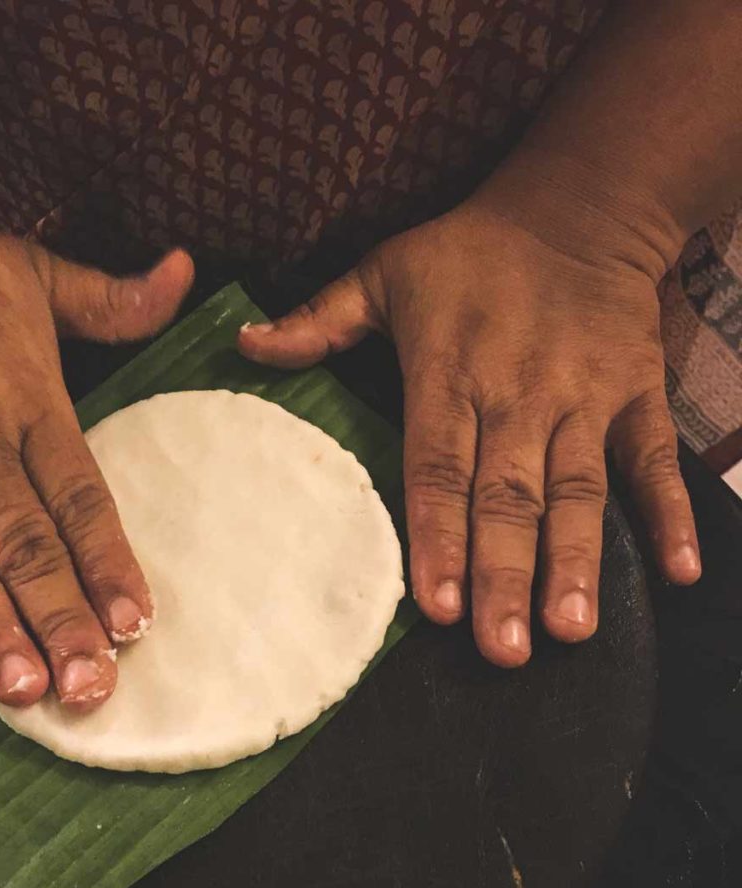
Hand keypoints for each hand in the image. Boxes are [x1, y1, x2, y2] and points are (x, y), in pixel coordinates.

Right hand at [0, 211, 192, 704]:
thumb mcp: (37, 269)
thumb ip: (114, 298)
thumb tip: (187, 272)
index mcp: (27, 400)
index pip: (80, 496)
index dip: (108, 561)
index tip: (136, 625)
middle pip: (26, 541)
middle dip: (61, 617)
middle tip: (91, 689)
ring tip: (21, 689)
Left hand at [239, 201, 698, 667]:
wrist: (580, 206)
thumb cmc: (467, 251)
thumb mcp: (382, 272)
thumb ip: (318, 319)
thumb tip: (244, 346)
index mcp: (449, 371)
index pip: (438, 467)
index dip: (437, 536)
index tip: (434, 604)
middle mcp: (518, 394)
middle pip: (508, 497)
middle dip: (505, 574)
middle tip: (501, 648)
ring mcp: (583, 398)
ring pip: (578, 491)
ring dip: (575, 561)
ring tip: (570, 629)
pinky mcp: (636, 394)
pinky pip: (654, 458)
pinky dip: (670, 510)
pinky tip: (677, 569)